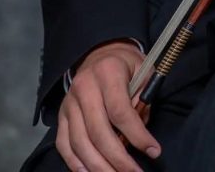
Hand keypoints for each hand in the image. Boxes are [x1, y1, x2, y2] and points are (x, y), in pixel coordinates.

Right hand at [56, 40, 159, 171]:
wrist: (100, 54)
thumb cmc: (126, 66)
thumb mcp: (143, 71)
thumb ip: (143, 99)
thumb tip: (140, 132)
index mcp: (107, 72)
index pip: (120, 110)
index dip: (136, 135)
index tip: (153, 151)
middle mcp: (84, 87)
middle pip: (98, 131)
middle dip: (118, 158)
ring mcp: (69, 103)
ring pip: (80, 143)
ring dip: (98, 167)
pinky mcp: (61, 116)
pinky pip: (64, 145)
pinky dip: (76, 163)